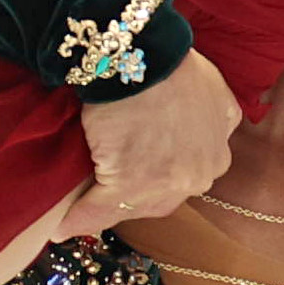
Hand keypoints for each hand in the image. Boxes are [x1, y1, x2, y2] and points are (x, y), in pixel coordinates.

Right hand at [63, 46, 241, 232]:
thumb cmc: (173, 65)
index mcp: (218, 155)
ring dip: (106, 209)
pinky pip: (98, 210)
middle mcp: (198, 175)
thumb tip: (221, 121)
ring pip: (132, 206)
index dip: (159, 173)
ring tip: (80, 210)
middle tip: (109, 184)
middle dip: (138, 194)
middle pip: (161, 197)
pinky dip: (79, 218)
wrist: (143, 58)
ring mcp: (165, 183)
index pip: (185, 178)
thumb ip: (220, 115)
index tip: (137, 169)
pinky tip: (61, 226)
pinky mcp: (129, 185)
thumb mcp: (214, 90)